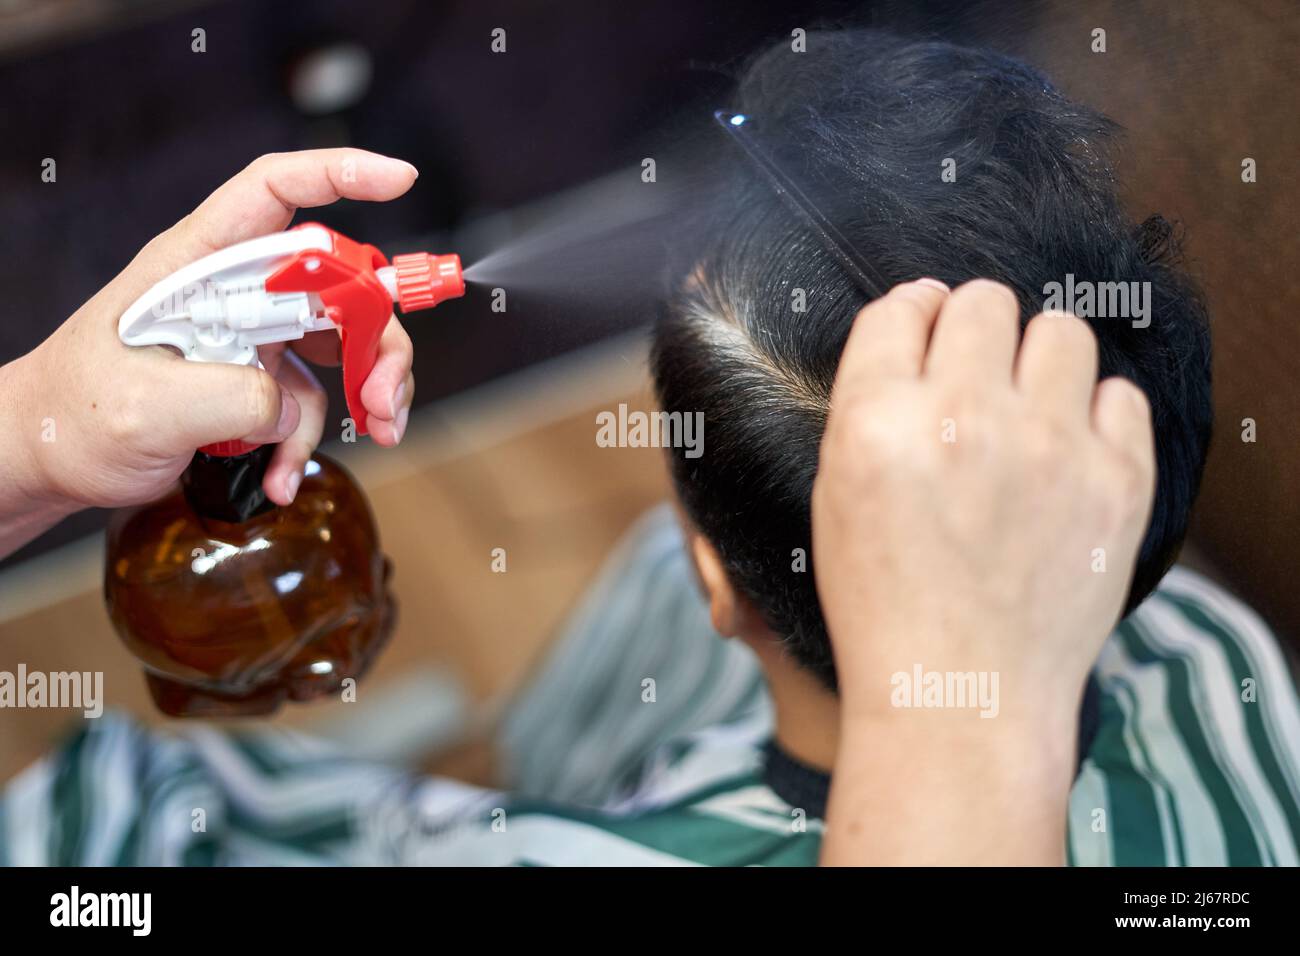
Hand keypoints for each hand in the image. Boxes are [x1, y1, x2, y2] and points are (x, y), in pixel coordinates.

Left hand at [0, 149, 419, 553]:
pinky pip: (310, 404)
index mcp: (198, 264)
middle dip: (381, 336)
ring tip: (375, 434)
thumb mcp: (146, 406)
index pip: (276, 190)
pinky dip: (308, 443)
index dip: (342, 174)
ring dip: (370, 391)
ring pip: (343, 344)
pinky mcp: (254, 382)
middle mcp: (233, 290)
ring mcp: (248, 336)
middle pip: (339, 283)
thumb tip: (291, 406)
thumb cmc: (74, 414)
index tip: (401, 179)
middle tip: (384, 395)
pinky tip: (280, 478)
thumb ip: (232, 397)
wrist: (50, 459)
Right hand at [813, 278, 1155, 863]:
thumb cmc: (885, 603)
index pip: (902, 308)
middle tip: (975, 375)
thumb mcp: (837, 495)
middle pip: (984, 302)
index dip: (913, 316)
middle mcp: (963, 420)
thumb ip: (870, 402)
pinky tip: (1068, 452)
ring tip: (1027, 409)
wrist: (960, 695)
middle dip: (975, 328)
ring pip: (1060, 332)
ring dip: (1038, 361)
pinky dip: (1094, 414)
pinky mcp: (1116, 482)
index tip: (925, 332)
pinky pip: (1119, 395)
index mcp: (877, 423)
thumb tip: (919, 316)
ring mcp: (1049, 449)